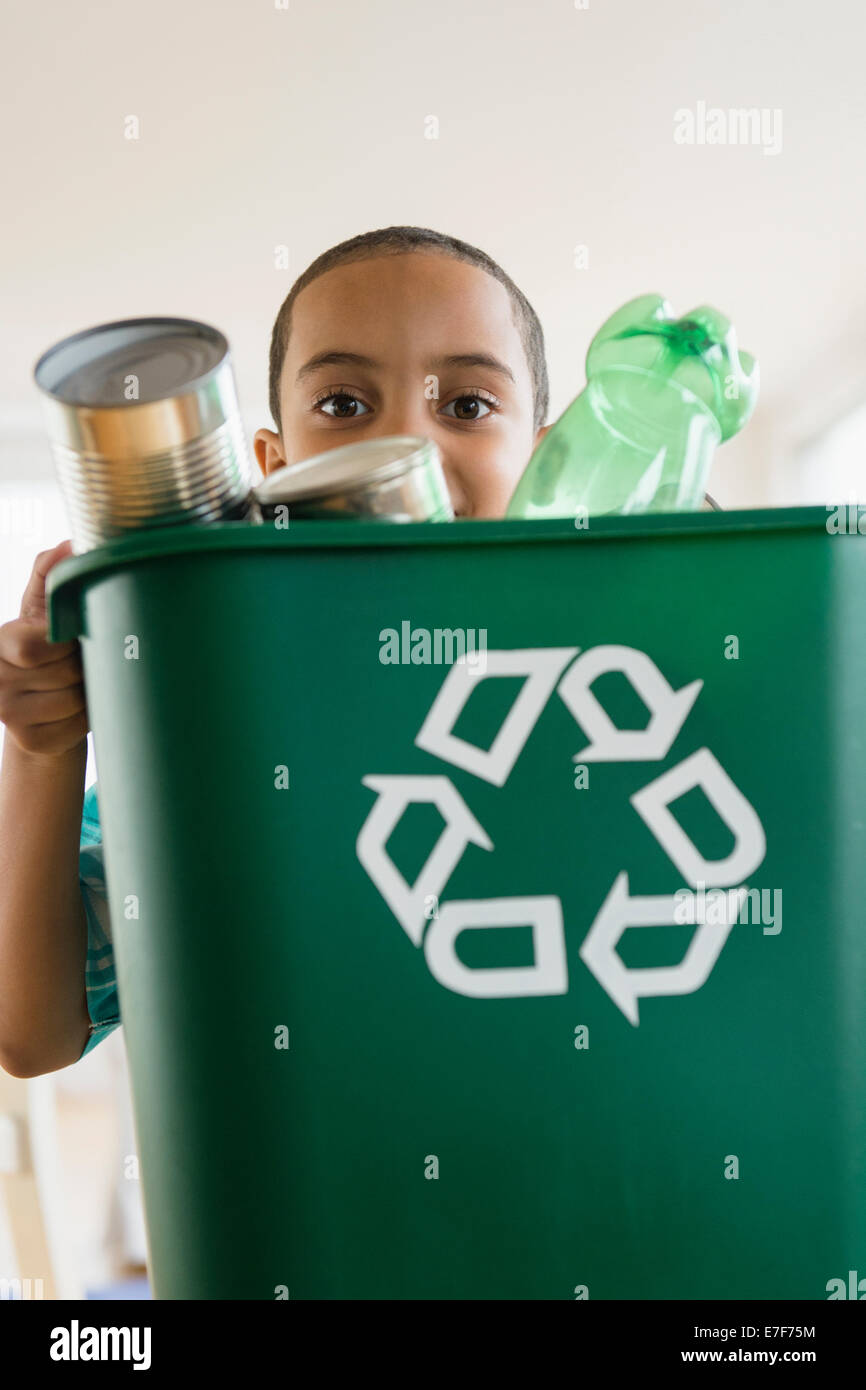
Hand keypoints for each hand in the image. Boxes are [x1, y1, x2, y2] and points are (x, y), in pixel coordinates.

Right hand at [0, 541, 87, 758]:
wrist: (43, 707)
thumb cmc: (47, 651)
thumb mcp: (42, 612)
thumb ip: (48, 576)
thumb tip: (68, 545)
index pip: (35, 644)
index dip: (65, 641)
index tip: (75, 639)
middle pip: (63, 672)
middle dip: (84, 665)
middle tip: (86, 661)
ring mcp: (9, 716)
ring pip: (74, 700)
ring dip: (90, 690)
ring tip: (86, 682)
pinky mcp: (31, 741)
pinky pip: (78, 726)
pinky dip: (90, 716)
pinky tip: (83, 707)